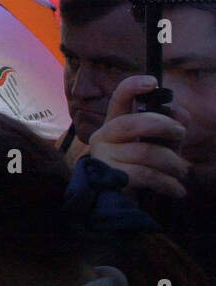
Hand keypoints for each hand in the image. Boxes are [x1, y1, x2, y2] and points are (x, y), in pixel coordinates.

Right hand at [88, 75, 189, 199]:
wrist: (117, 203)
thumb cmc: (140, 169)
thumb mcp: (158, 145)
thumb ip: (169, 127)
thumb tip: (180, 114)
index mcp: (114, 124)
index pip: (118, 100)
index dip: (132, 87)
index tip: (153, 82)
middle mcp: (103, 137)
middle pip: (133, 123)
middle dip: (164, 126)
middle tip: (180, 134)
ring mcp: (104, 158)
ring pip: (146, 152)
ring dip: (174, 163)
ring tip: (182, 172)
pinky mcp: (110, 178)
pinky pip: (146, 175)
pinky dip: (169, 183)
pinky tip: (177, 190)